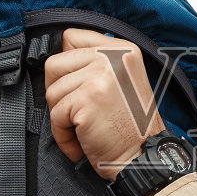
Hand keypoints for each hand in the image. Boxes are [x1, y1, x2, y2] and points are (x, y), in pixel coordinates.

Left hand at [43, 29, 165, 179]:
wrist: (144, 158)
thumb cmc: (132, 128)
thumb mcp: (123, 81)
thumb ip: (97, 63)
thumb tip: (59, 53)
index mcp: (121, 49)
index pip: (71, 37)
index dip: (65, 65)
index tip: (73, 85)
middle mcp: (112, 57)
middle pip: (54, 64)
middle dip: (59, 93)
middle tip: (78, 112)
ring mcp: (100, 76)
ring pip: (52, 91)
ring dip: (62, 117)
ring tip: (84, 129)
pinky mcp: (87, 99)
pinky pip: (55, 114)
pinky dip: (63, 135)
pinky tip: (81, 142)